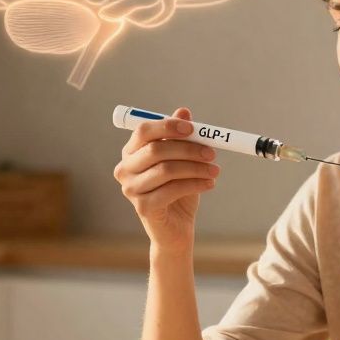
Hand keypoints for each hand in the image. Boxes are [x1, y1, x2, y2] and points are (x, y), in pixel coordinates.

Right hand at [113, 106, 220, 248]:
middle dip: (188, 149)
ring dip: (196, 168)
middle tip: (212, 152)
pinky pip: (172, 189)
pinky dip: (195, 184)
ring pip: (166, 170)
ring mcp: (131, 189)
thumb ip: (181, 137)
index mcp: (131, 152)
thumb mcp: (182, 160)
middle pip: (156, 150)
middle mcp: (125, 169)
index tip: (193, 128)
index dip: (168, 126)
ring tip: (215, 170)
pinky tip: (210, 184)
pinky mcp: (143, 207)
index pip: (144, 131)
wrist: (177, 227)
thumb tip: (184, 111)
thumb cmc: (178, 190)